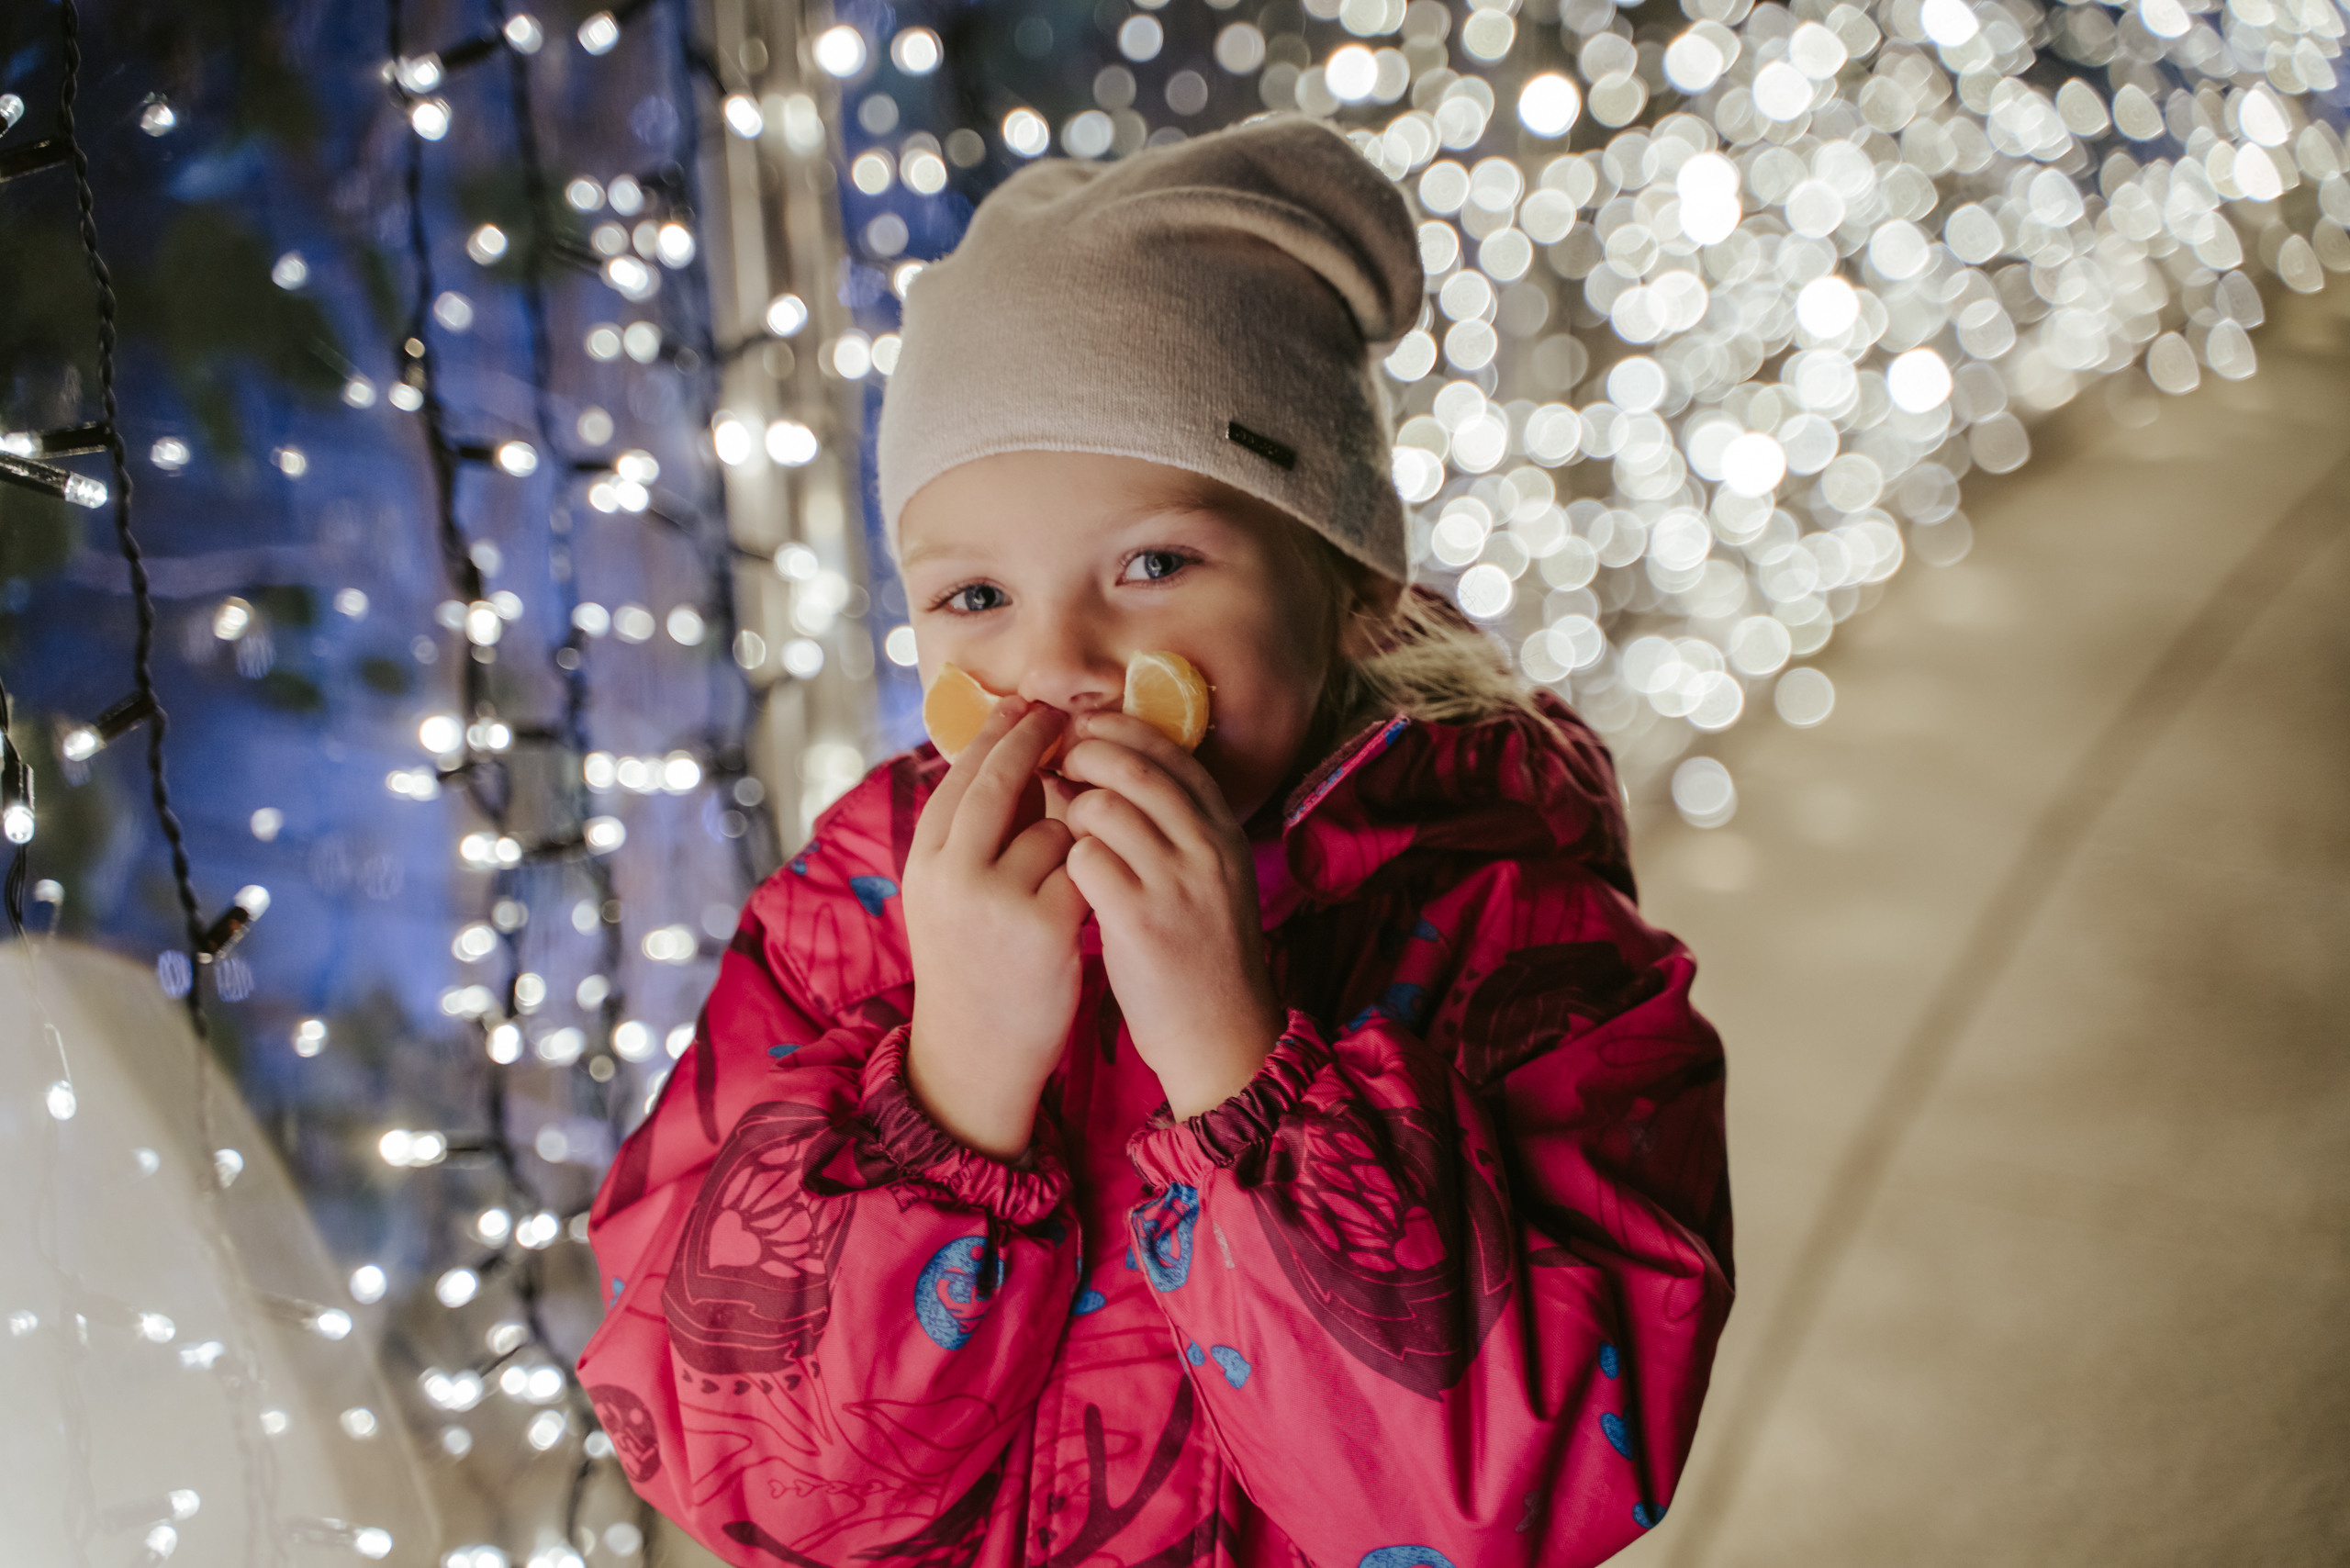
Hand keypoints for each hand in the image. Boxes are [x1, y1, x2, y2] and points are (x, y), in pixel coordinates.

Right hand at [902, 699, 1088, 1159]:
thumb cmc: (971, 963)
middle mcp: (953, 872)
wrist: (976, 1051)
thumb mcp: (946, 894)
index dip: (998, 731)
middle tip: (1065, 715)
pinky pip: (1085, 864)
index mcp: (924, 859)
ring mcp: (998, 898)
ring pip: (1054, 822)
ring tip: (1069, 847)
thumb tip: (1014, 756)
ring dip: (1074, 822)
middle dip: (1037, 737)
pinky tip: (1095, 877)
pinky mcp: (1046, 925)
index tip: (1027, 704)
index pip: (962, 772)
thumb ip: (969, 834)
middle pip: (1002, 777)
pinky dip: (1095, 863)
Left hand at [1057, 712, 1285, 1120]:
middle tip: (1057, 761)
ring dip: (1070, 811)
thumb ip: (1176, 829)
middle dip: (1088, 754)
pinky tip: (1065, 879)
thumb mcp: (1211, 880)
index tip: (1088, 727)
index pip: (1173, 756)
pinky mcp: (1141, 921)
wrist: (1221, 1035)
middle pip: (1137, 769)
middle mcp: (1207, 849)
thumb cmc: (1201, 955)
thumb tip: (1108, 772)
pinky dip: (1066, 860)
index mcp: (1224, 833)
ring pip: (1105, 808)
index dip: (1124, 732)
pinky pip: (1085, 860)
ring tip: (1061, 830)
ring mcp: (1176, 884)